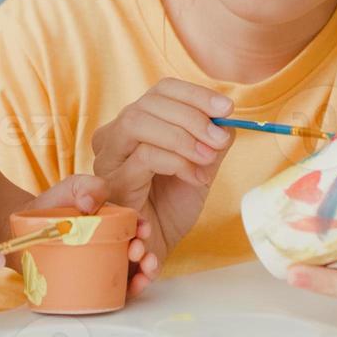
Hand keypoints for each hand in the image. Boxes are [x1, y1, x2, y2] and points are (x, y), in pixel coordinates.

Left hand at [23, 174, 162, 297]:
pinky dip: (132, 289)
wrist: (27, 229)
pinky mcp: (97, 281)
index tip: (142, 229)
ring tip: (145, 270)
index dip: (144, 228)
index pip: (137, 226)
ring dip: (147, 272)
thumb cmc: (54, 206)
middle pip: (140, 250)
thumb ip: (87, 186)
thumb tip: (90, 205)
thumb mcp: (73, 187)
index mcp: (115, 222)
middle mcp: (116, 243)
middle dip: (147, 251)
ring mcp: (107, 263)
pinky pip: (119, 289)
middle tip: (137, 250)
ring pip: (136, 271)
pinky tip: (135, 286)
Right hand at [91, 78, 232, 269]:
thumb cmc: (172, 206)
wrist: (156, 247)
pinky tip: (196, 178)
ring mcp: (109, 157)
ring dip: (181, 136)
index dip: (195, 94)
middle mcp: (115, 134)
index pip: (162, 89)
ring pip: (138, 122)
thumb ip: (212, 140)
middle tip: (220, 138)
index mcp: (136, 123)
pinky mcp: (112, 181)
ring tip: (208, 157)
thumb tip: (226, 117)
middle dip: (192, 115)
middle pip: (149, 102)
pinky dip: (177, 161)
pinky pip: (143, 156)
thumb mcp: (200, 166)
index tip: (228, 107)